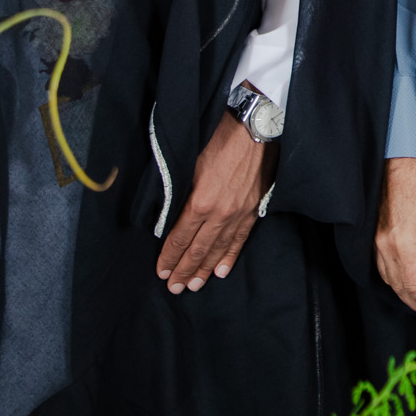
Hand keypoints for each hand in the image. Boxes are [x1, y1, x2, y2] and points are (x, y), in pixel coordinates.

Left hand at [156, 115, 277, 293]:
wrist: (254, 126)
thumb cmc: (218, 137)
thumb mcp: (190, 163)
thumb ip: (181, 192)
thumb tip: (169, 214)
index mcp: (200, 202)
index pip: (179, 238)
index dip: (169, 257)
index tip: (161, 272)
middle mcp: (220, 213)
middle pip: (198, 249)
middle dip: (184, 270)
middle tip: (174, 288)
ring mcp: (239, 213)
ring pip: (219, 248)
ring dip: (205, 268)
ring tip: (195, 286)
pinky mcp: (253, 208)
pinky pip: (240, 239)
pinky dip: (230, 256)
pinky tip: (222, 271)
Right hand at [375, 157, 415, 315]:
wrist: (393, 162)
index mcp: (401, 242)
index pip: (412, 282)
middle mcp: (384, 246)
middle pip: (398, 284)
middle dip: (413, 301)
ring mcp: (374, 242)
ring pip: (387, 277)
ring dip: (402, 292)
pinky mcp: (371, 236)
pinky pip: (379, 266)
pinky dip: (392, 278)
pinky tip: (401, 280)